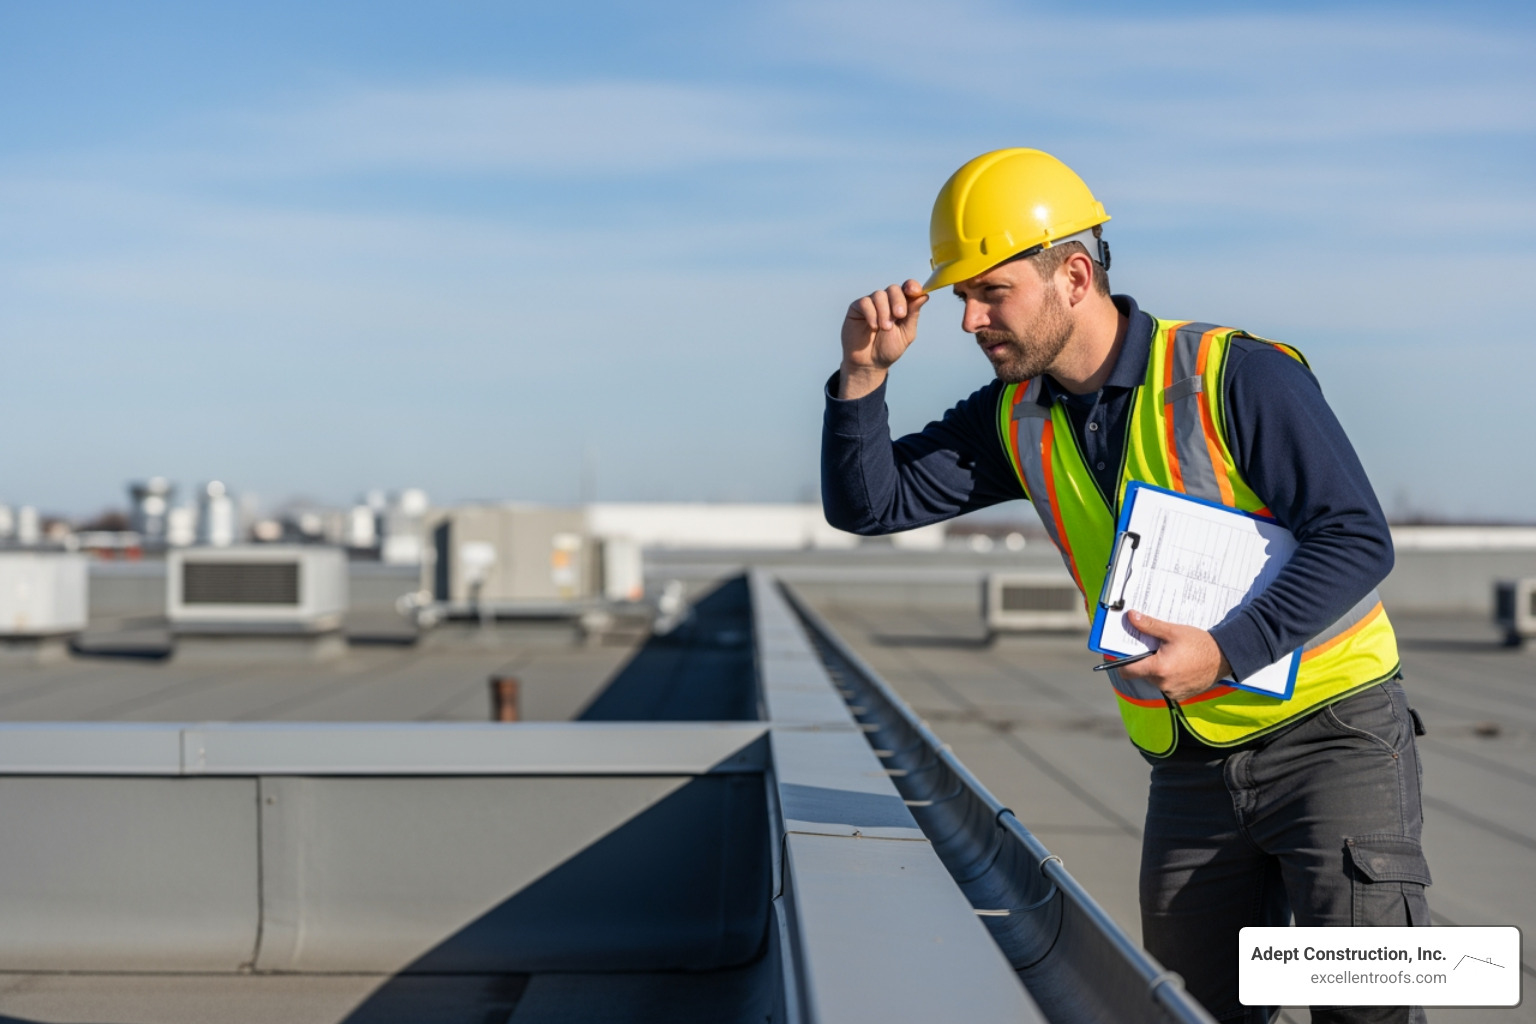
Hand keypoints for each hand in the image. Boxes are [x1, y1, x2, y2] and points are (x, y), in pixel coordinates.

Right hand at [839, 279, 927, 398]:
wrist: (869, 363)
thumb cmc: (889, 348)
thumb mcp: (906, 333)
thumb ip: (913, 314)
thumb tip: (923, 295)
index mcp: (901, 305)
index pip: (908, 288)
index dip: (912, 286)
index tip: (914, 291)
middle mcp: (887, 301)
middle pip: (894, 289)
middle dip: (898, 301)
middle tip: (899, 315)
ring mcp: (872, 303)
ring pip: (879, 295)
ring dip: (884, 311)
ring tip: (885, 328)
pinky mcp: (857, 308)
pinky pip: (865, 302)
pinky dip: (871, 313)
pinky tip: (874, 326)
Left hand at [1117, 610, 1231, 701]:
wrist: (1225, 657)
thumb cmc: (1199, 644)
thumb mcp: (1173, 632)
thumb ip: (1150, 626)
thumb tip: (1131, 617)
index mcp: (1159, 669)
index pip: (1128, 671)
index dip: (1121, 663)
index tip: (1121, 655)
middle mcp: (1164, 684)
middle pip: (1141, 674)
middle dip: (1144, 662)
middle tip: (1153, 649)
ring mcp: (1173, 692)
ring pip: (1154, 681)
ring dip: (1157, 670)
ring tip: (1168, 656)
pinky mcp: (1182, 695)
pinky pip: (1167, 687)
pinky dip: (1168, 677)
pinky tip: (1178, 665)